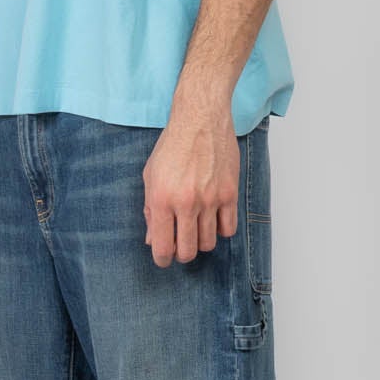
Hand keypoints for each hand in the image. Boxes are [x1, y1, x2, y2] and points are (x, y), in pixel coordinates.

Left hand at [142, 95, 239, 267]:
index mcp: (161, 199)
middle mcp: (185, 203)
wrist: (200, 120)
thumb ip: (150, 210)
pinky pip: (228, 229)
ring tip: (196, 230)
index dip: (162, 259)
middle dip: (182, 254)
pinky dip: (221, 230)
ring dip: (201, 242)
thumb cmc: (173, 145)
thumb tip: (152, 238)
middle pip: (187, 250)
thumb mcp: (150, 176)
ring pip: (209, 243)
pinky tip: (213, 219)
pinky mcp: (229, 193)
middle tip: (180, 246)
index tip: (164, 258)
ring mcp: (209, 199)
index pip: (162, 246)